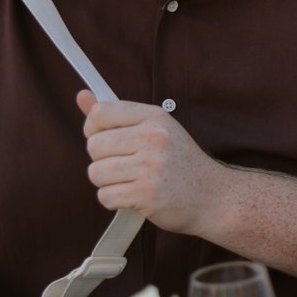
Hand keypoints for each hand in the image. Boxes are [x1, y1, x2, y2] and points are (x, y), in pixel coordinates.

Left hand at [77, 90, 230, 235]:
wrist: (214, 196)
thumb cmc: (181, 163)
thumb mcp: (156, 130)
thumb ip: (117, 115)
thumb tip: (82, 95)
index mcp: (155, 118)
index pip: (101, 113)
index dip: (93, 128)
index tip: (106, 140)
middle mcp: (154, 138)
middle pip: (94, 145)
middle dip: (102, 160)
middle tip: (125, 165)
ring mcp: (151, 166)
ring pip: (96, 173)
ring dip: (107, 182)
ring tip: (130, 182)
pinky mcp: (147, 193)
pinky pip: (106, 196)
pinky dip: (114, 201)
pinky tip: (133, 197)